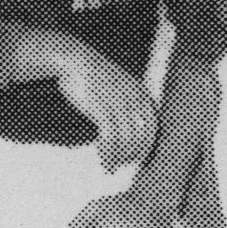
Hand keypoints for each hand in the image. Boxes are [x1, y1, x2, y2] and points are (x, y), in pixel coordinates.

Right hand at [56, 51, 158, 169]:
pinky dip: (109, 153)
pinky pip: (110, 138)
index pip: (152, 127)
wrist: (74, 59)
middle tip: (123, 167)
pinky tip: (104, 161)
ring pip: (127, 140)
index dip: (147, 147)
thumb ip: (128, 104)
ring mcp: (119, 103)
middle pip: (142, 136)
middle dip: (134, 156)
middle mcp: (134, 98)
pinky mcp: (101, 108)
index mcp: (141, 93)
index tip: (139, 161)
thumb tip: (131, 129)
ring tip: (110, 167)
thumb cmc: (93, 76)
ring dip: (119, 158)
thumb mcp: (118, 86)